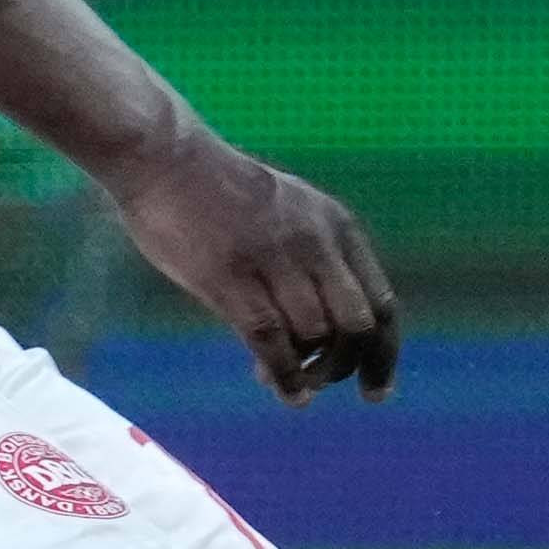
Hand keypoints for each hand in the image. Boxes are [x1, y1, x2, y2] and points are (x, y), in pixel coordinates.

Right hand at [98, 122, 393, 397]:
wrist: (166, 158)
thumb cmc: (222, 191)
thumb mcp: (291, 211)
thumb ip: (318, 257)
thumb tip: (329, 327)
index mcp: (336, 226)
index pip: (382, 304)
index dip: (383, 355)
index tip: (374, 391)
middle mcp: (315, 243)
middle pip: (356, 327)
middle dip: (346, 366)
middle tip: (323, 382)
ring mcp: (274, 260)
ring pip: (315, 337)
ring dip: (305, 370)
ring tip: (280, 376)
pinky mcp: (231, 277)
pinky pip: (272, 342)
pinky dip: (282, 375)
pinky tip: (279, 388)